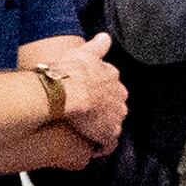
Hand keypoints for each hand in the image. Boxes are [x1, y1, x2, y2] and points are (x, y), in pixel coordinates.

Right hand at [27, 34, 127, 154]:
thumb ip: (98, 46)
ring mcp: (116, 116)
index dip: (100, 93)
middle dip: (105, 110)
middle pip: (115, 105)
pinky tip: (92, 149)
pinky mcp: (108, 134)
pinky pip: (108, 144)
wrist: (65, 91)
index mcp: (113, 78)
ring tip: (88, 132)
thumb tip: (105, 36)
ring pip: (112, 124)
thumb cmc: (70, 71)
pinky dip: (101, 147)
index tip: (90, 97)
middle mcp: (119, 97)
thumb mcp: (84, 52)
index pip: (111, 87)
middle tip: (87, 114)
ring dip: (102, 128)